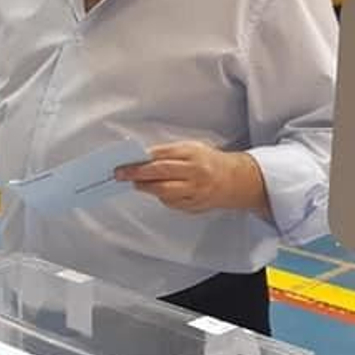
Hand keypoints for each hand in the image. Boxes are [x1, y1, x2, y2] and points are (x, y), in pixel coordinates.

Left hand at [115, 142, 267, 215]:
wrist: (234, 180)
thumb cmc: (207, 161)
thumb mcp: (190, 149)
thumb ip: (168, 153)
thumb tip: (141, 158)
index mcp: (193, 154)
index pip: (162, 156)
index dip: (141, 160)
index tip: (125, 162)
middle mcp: (195, 172)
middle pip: (161, 173)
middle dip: (137, 174)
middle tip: (121, 174)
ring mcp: (196, 191)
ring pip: (164, 192)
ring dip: (146, 188)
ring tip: (137, 184)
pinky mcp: (195, 205)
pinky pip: (172, 203)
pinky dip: (161, 197)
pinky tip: (157, 191)